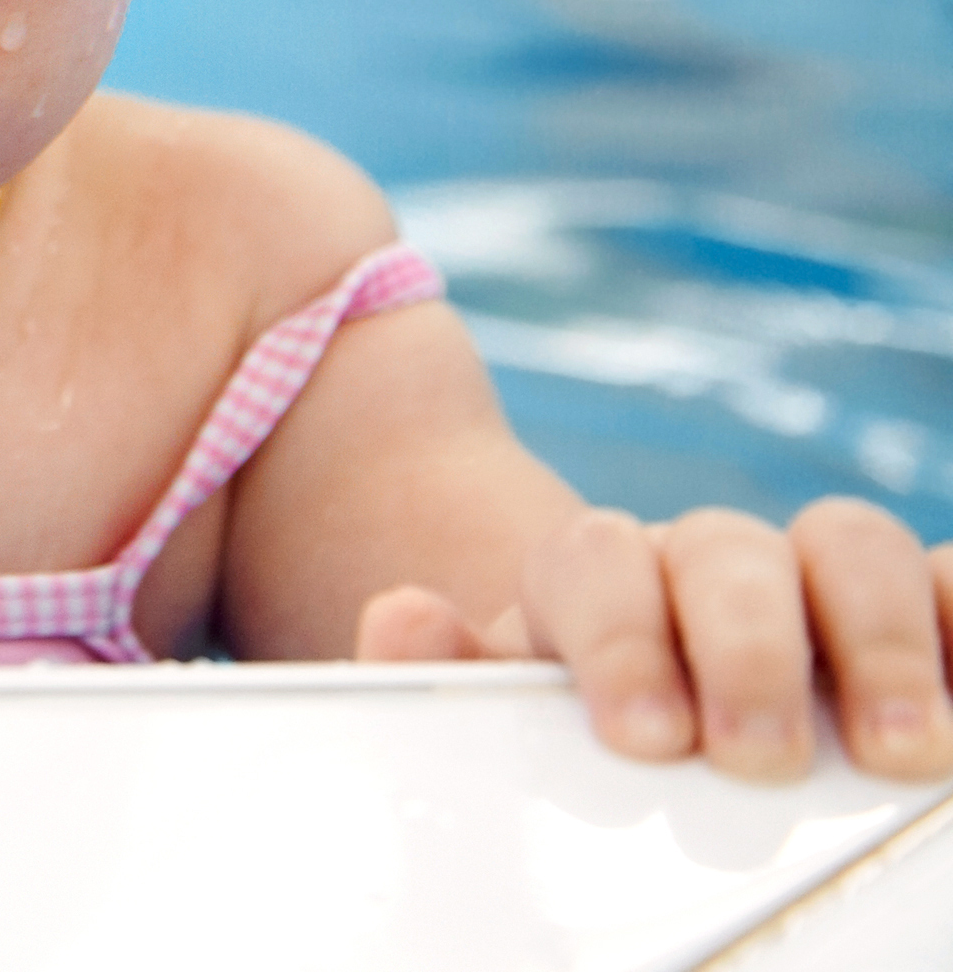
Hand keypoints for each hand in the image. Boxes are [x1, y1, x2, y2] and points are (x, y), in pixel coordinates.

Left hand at [357, 499, 952, 782]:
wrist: (657, 720)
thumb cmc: (583, 727)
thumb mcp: (509, 711)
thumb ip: (453, 674)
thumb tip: (399, 617)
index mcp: (601, 577)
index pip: (596, 561)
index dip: (619, 638)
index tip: (647, 738)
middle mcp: (710, 559)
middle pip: (724, 548)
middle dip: (745, 649)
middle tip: (759, 758)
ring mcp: (816, 577)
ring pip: (849, 540)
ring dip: (874, 635)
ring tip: (895, 751)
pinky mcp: (917, 610)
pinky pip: (951, 578)